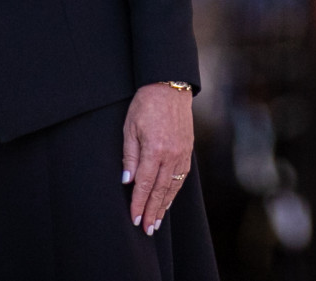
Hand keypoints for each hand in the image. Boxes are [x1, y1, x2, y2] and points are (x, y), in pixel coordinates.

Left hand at [122, 83, 193, 236]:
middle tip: (147, 230)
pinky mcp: (188, 148)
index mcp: (155, 149)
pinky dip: (175, 190)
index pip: (145, 184)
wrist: (170, 86)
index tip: (134, 219)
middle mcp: (171, 154)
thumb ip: (130, 155)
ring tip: (157, 221)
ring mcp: (182, 152)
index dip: (138, 203)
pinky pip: (182, 175)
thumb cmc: (146, 104)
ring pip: (173, 185)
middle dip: (152, 211)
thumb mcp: (130, 127)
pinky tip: (169, 199)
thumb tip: (128, 181)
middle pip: (160, 190)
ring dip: (164, 205)